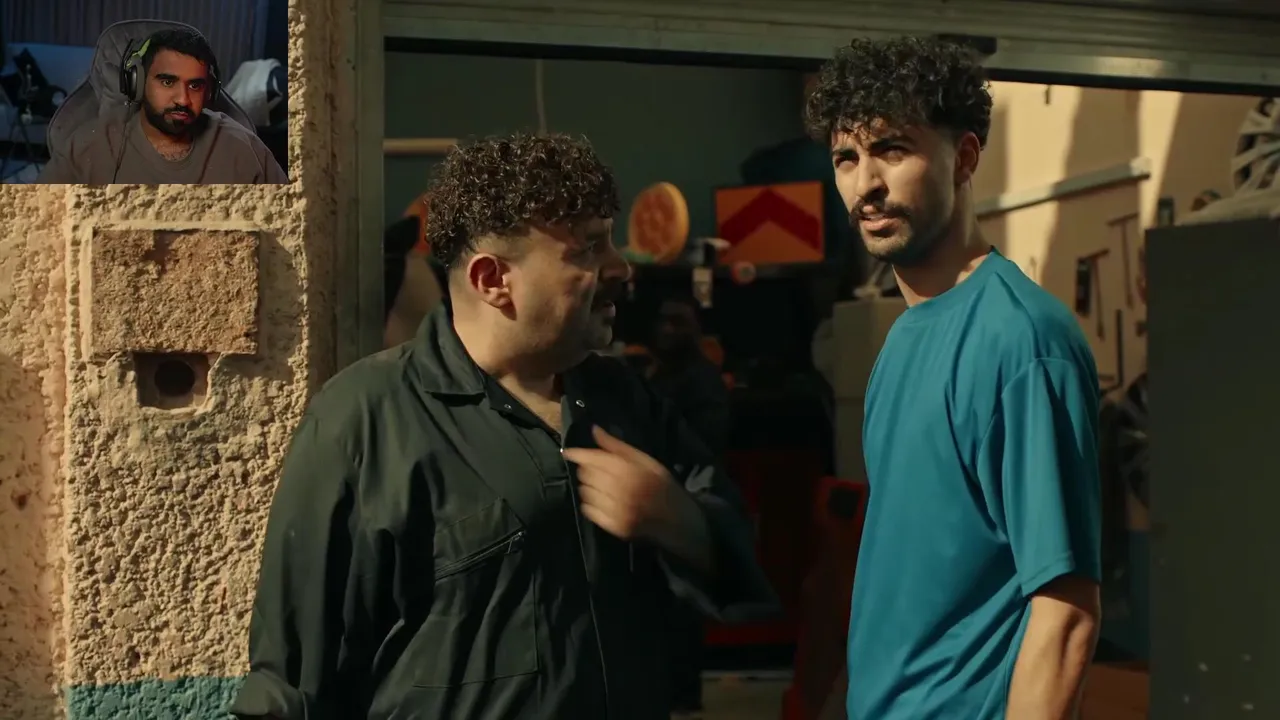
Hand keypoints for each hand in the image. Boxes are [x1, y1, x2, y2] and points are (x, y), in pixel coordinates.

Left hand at [562, 426, 675, 541]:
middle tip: (600, 470)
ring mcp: (615, 511)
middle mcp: (620, 490)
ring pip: (585, 491)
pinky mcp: (613, 526)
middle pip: (587, 474)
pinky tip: (604, 500)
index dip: (578, 454)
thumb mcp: (646, 460)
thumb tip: (595, 429)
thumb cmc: (663, 486)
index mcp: (630, 470)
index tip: (568, 451)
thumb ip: (618, 446)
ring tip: (604, 485)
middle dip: (589, 469)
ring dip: (589, 485)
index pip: (593, 459)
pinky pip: (588, 509)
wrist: (678, 520)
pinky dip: (591, 502)